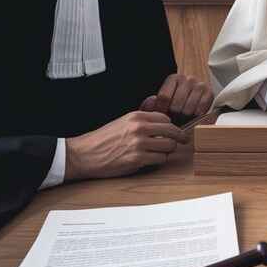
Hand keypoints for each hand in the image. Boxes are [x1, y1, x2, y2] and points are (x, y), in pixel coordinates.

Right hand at [65, 112, 188, 180]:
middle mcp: (140, 128)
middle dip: (178, 137)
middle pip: (172, 131)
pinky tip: (152, 159)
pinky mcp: (137, 159)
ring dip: (168, 150)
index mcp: (136, 117)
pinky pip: (160, 159)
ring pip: (169, 146)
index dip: (170, 126)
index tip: (172, 131)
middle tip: (182, 141)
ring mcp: (139, 144)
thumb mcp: (123, 121)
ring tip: (162, 152)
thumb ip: (142, 116)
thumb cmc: (104, 139)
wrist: (84, 155)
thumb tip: (158, 106)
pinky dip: (159, 160)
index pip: (166, 118)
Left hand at [140, 74, 212, 123]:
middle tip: (176, 117)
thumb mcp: (161, 103)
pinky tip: (194, 114)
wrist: (194, 101)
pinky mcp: (209, 93)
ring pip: (188, 109)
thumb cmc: (175, 104)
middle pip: (176, 105)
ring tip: (184, 116)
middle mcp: (187, 79)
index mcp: (173, 78)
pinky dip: (196, 116)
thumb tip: (152, 100)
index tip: (163, 115)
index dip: (162, 110)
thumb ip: (151, 104)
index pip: (164, 97)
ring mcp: (200, 85)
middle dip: (174, 115)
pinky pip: (200, 110)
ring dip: (185, 117)